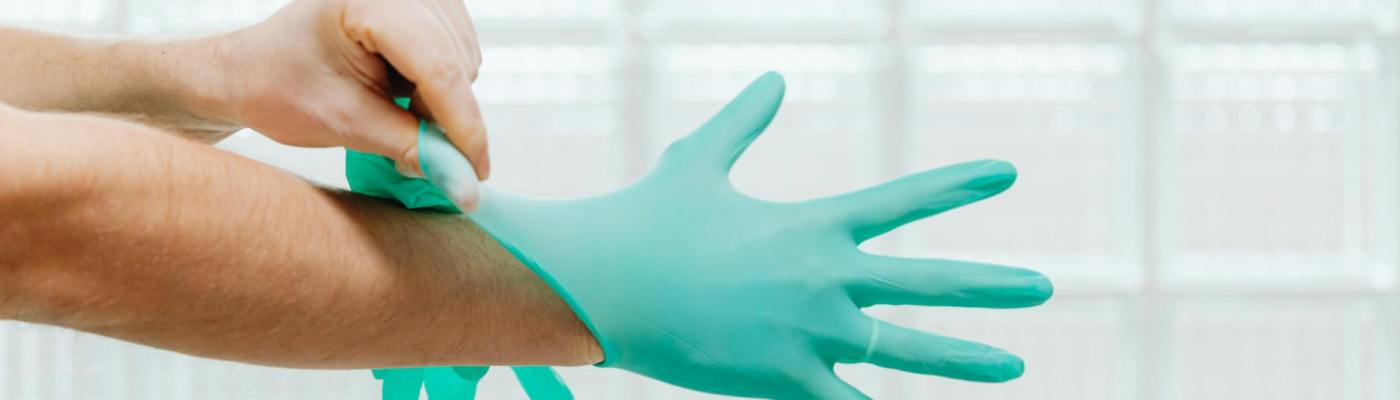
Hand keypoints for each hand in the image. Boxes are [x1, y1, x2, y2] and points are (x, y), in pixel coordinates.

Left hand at [218, 0, 487, 209]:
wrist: (253, 66)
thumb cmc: (281, 87)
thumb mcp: (346, 123)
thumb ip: (412, 148)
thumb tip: (468, 188)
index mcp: (370, 2)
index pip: (439, 68)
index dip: (464, 128)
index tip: (476, 175)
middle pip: (457, 63)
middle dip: (445, 114)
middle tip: (407, 141)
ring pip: (465, 58)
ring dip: (442, 98)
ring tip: (391, 102)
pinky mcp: (427, 1)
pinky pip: (458, 49)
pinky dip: (440, 81)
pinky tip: (402, 84)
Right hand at [346, 72, 1052, 398]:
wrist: (607, 282)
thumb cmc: (648, 219)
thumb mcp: (697, 159)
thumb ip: (742, 123)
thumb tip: (773, 77)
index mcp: (812, 226)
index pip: (902, 202)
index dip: (956, 186)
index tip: (1005, 175)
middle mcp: (824, 277)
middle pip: (926, 281)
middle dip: (990, 285)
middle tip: (1044, 287)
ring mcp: (810, 332)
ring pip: (906, 348)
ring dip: (965, 358)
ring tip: (1017, 364)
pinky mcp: (785, 377)